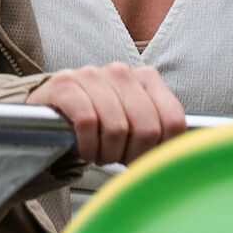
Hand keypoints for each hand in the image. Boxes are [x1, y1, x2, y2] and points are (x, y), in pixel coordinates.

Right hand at [28, 63, 186, 164]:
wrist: (50, 111)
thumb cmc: (99, 122)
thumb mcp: (132, 122)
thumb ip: (158, 132)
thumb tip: (182, 158)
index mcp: (147, 78)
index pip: (173, 121)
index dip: (161, 150)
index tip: (146, 160)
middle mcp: (121, 72)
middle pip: (147, 128)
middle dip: (134, 155)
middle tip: (119, 160)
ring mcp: (92, 75)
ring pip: (117, 127)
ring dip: (107, 153)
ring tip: (99, 155)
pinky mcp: (65, 84)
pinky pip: (87, 122)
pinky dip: (88, 145)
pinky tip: (84, 150)